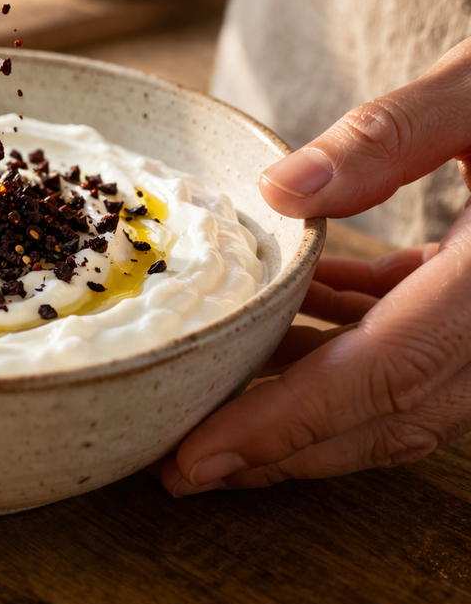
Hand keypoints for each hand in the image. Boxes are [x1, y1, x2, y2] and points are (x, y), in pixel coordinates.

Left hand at [162, 37, 470, 495]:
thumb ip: (388, 138)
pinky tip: (296, 316)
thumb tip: (279, 190)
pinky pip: (415, 345)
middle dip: (283, 448)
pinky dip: (347, 343)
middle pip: (387, 411)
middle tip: (187, 466)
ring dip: (308, 405)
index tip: (201, 457)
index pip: (382, 371)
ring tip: (221, 405)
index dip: (287, 423)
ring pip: (401, 391)